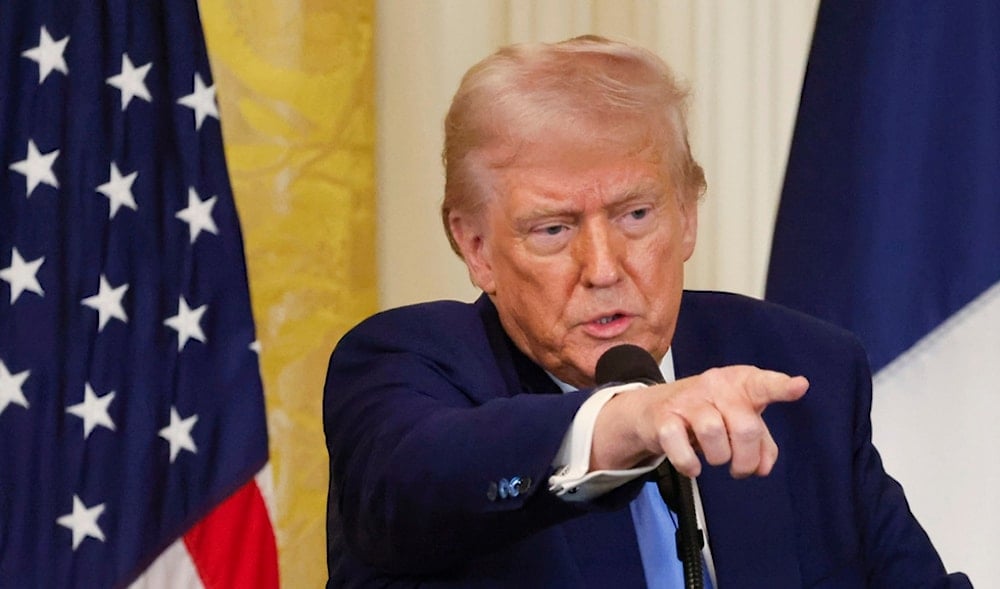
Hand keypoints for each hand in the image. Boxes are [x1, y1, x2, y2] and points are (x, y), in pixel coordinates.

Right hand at [590, 366, 808, 477]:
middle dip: (746, 458)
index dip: (781, 387)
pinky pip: (681, 448)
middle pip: (745, 427)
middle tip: (740, 468)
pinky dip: (689, 464)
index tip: (800, 386)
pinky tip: (693, 467)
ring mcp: (687, 400)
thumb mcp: (738, 420)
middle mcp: (714, 385)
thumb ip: (761, 443)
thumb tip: (763, 467)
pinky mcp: (663, 418)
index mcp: (739, 383)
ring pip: (713, 433)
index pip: (763, 384)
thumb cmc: (708, 413)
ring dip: (719, 458)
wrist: (654, 409)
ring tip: (714, 458)